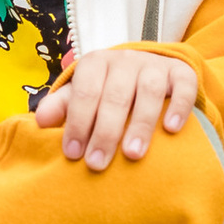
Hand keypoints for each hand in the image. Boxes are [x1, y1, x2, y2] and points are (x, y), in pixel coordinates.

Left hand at [33, 46, 200, 170]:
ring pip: (149, 92)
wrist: (148, 67)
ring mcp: (154, 66)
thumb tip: (40, 121)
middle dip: (105, 132)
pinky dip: (178, 106)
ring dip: (140, 124)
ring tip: (132, 155)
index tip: (73, 154)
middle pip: (115, 96)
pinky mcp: (181, 72)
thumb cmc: (108, 89)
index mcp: (96, 63)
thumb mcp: (83, 93)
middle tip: (97, 164)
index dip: (77, 123)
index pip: (85, 92)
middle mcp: (125, 60)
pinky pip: (183, 86)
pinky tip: (171, 130)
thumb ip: (63, 106)